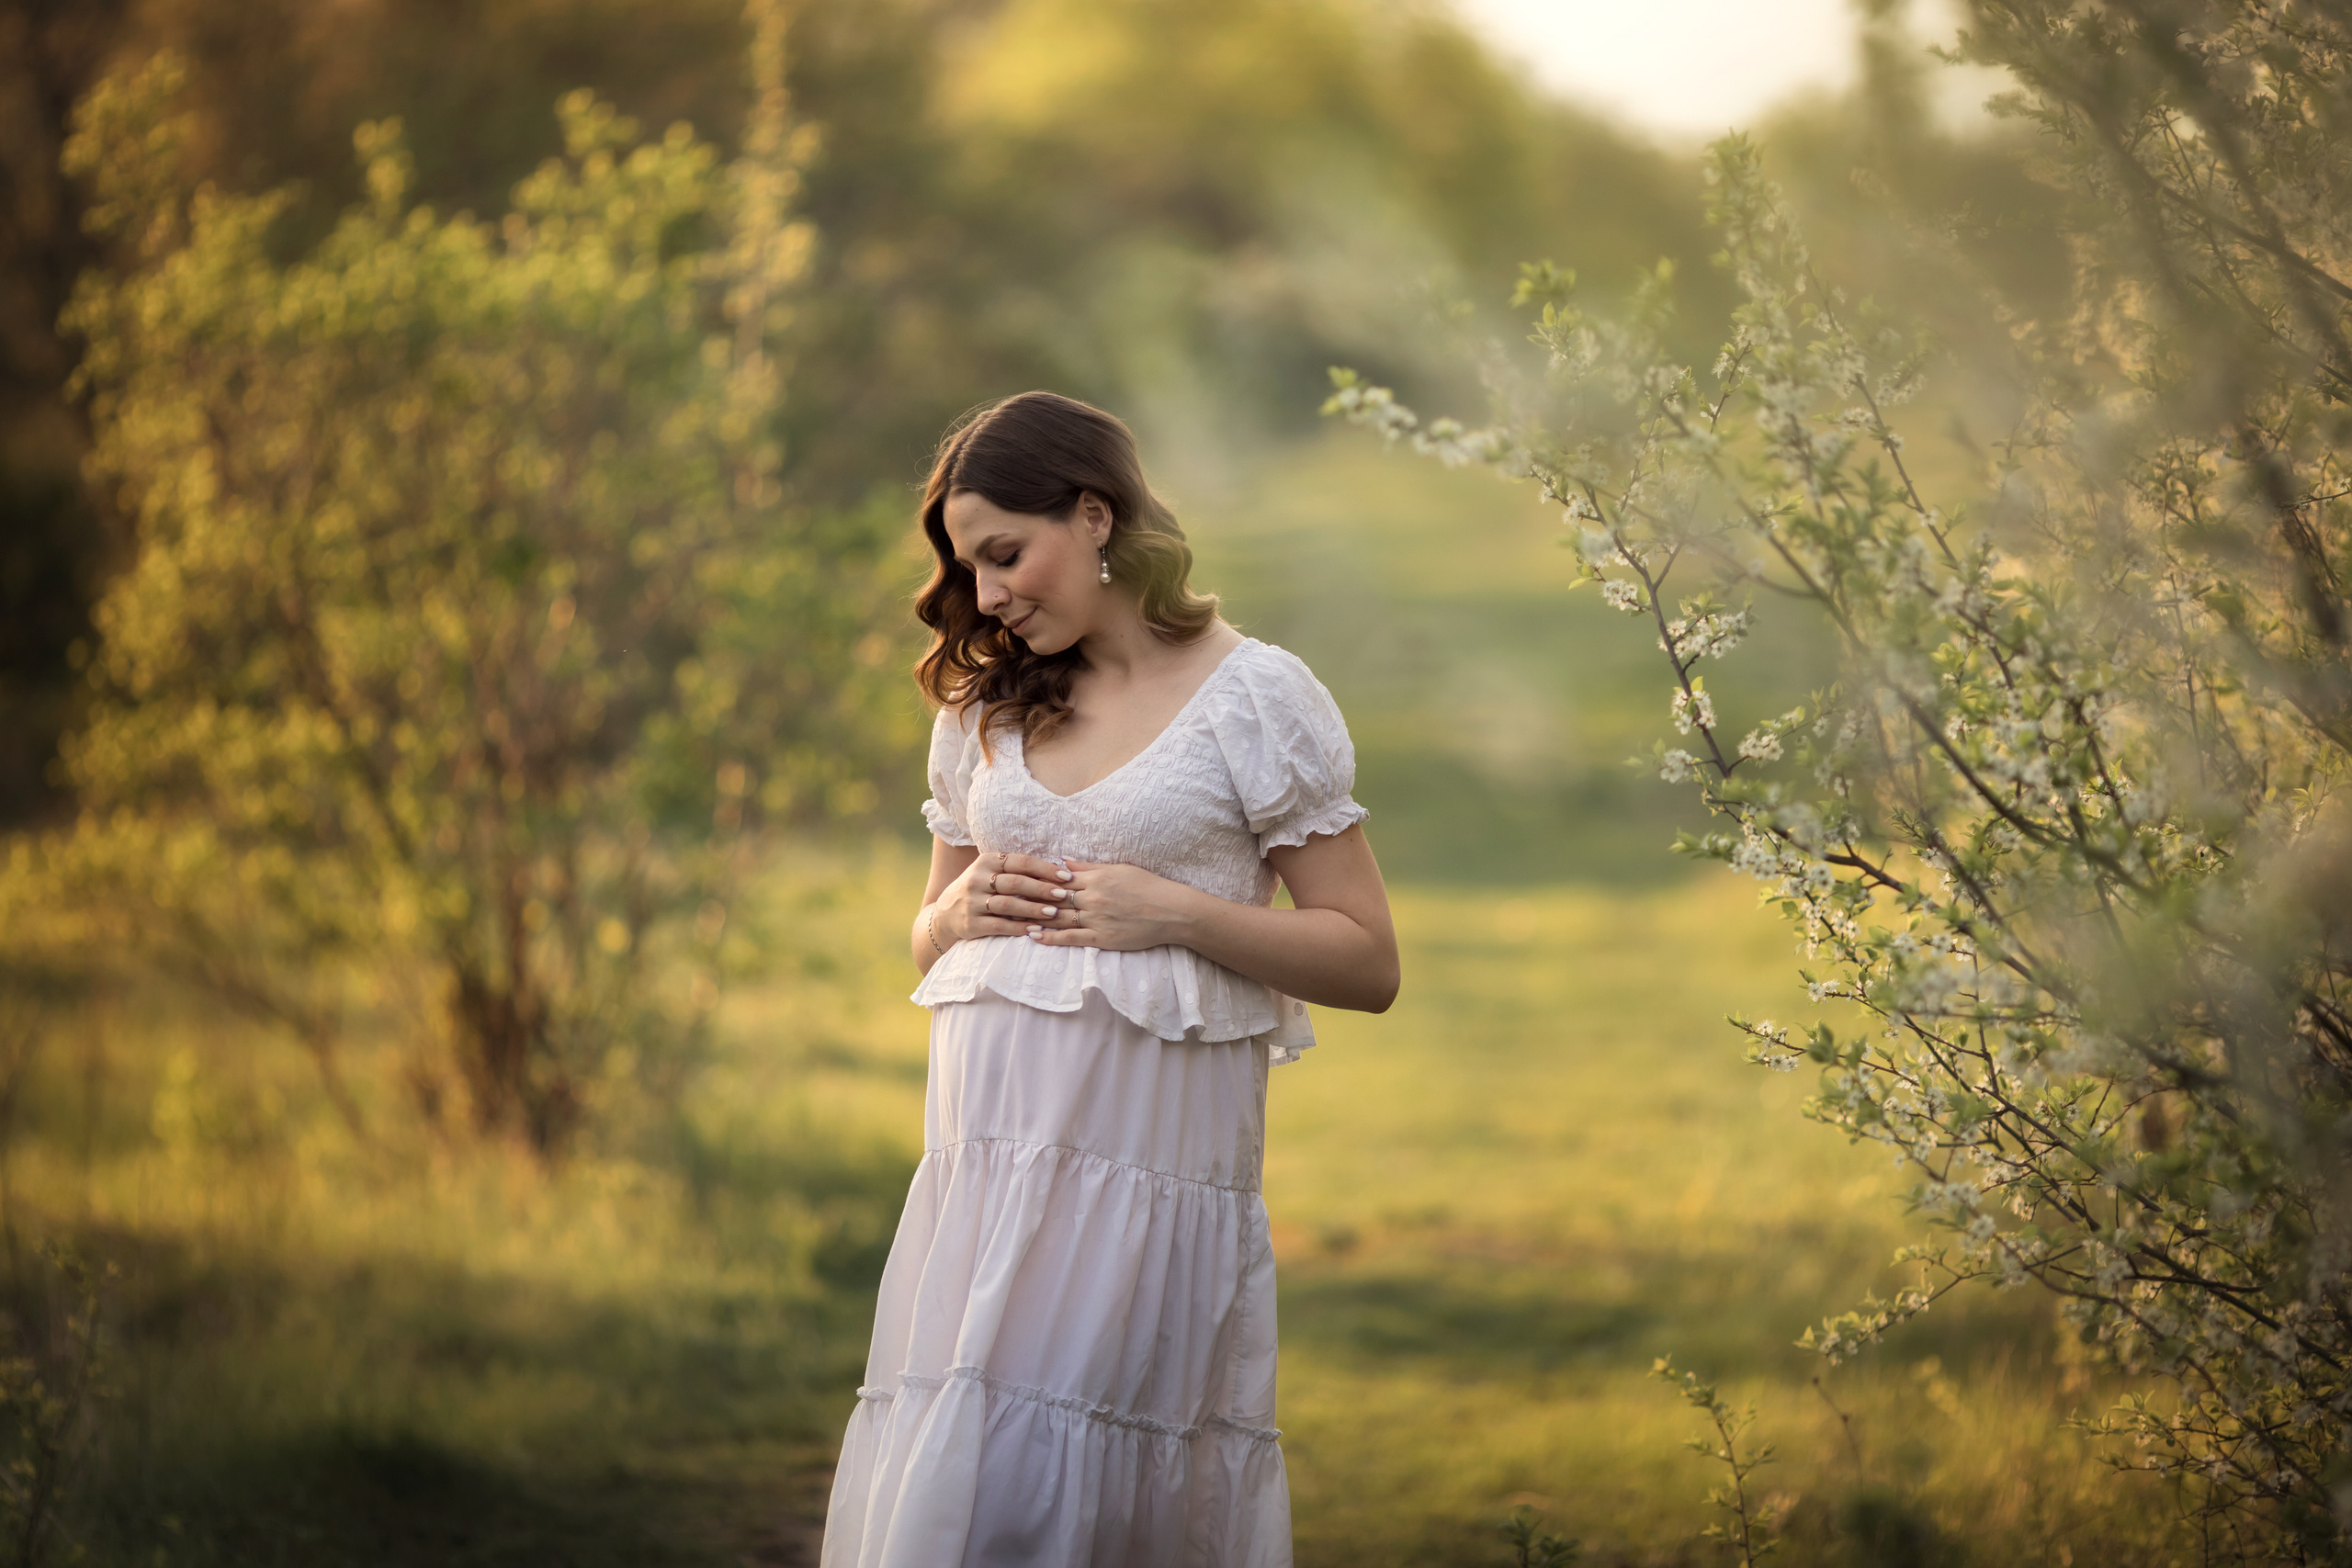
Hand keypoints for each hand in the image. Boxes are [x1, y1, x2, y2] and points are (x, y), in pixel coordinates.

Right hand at [941, 849, 1076, 944]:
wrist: (945, 915)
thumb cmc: (980, 891)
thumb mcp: (991, 874)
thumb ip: (1017, 871)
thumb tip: (1058, 869)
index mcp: (986, 861)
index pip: (1021, 862)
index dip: (1045, 869)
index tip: (1067, 877)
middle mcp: (977, 879)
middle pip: (1015, 883)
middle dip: (1042, 889)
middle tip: (1064, 895)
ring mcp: (972, 902)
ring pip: (1007, 904)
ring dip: (1033, 909)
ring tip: (1054, 913)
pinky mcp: (970, 923)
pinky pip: (998, 925)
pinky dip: (1018, 927)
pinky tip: (1035, 929)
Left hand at [1025, 859, 1201, 951]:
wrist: (1170, 910)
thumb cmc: (1147, 886)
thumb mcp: (1118, 869)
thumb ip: (1088, 867)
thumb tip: (1062, 863)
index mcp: (1095, 878)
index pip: (1057, 878)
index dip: (1035, 879)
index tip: (1015, 877)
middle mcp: (1091, 898)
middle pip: (1052, 898)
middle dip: (1027, 898)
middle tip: (1003, 898)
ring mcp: (1096, 919)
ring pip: (1058, 918)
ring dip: (1033, 918)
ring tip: (1011, 919)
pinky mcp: (1102, 938)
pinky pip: (1071, 938)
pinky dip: (1051, 937)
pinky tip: (1034, 936)